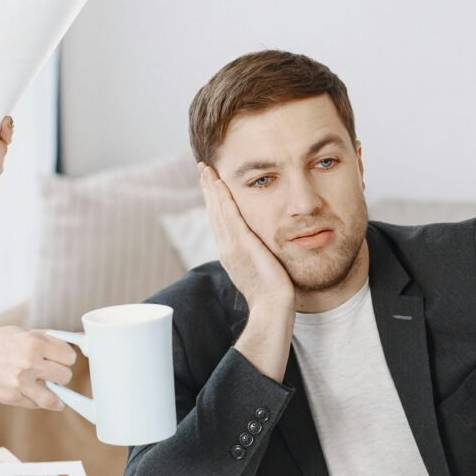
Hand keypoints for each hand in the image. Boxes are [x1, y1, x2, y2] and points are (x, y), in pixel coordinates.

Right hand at [0, 326, 76, 409]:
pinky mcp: (11, 397)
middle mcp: (30, 362)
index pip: (69, 357)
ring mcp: (21, 382)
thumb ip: (47, 338)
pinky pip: (36, 405)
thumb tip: (75, 342)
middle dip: (60, 375)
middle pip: (66, 376)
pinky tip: (28, 391)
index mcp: (35, 342)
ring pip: (54, 398)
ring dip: (54, 395)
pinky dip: (36, 400)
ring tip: (48, 389)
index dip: (66, 359)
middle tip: (51, 373)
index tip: (62, 360)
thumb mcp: (21, 332)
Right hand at [199, 163, 293, 309]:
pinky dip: (223, 198)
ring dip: (211, 187)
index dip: (214, 201)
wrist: (272, 307)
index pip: (220, 221)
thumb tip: (263, 249)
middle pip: (214, 212)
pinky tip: (219, 183)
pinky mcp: (241, 244)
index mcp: (231, 253)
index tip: (211, 184)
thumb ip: (258, 256)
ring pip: (218, 210)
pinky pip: (229, 215)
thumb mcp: (262, 270)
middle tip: (202, 168)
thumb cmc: (272, 295)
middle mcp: (227, 247)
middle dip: (208, 189)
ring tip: (206, 169)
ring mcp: (232, 246)